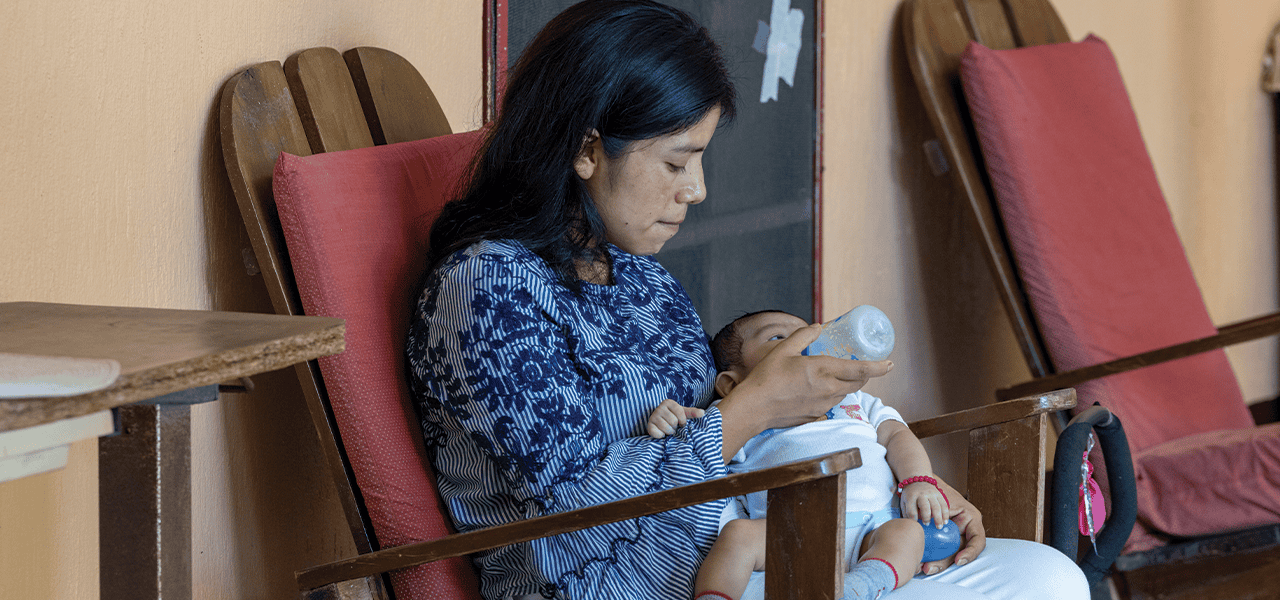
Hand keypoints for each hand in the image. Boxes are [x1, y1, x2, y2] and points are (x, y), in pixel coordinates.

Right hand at [645, 399, 704, 438]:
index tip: (681, 423)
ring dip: (670, 432)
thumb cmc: (674, 416)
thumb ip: (692, 412)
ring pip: (666, 428)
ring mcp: (653, 416)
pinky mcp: (649, 425)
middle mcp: (659, 408)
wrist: (660, 421)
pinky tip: (661, 432)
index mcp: (668, 402)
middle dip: (675, 427)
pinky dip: (661, 435)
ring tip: (669, 429)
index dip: (683, 421)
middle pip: (673, 421)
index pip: (680, 413)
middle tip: (673, 426)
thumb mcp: (683, 413)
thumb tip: (703, 413)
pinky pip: (658, 433)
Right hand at [730, 325, 892, 430]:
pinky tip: (819, 389)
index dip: (878, 367)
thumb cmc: (767, 378)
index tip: (890, 364)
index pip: (860, 370)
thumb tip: (817, 327)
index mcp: (823, 370)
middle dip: (865, 375)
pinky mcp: (816, 415)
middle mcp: (828, 389)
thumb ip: (804, 336)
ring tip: (839, 375)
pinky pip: (831, 403)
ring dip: (847, 384)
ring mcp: (823, 404)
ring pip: (845, 393)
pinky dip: (832, 394)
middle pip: (857, 383)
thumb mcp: (784, 350)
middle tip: (865, 366)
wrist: (755, 408)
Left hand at [899, 479, 947, 527]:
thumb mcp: (904, 502)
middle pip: (925, 507)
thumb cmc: (910, 495)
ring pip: (937, 506)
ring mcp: (931, 494)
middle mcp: (921, 494)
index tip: (916, 526)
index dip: (913, 519)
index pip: (911, 510)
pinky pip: (944, 504)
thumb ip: (906, 513)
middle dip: (927, 518)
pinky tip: (945, 521)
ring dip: (939, 518)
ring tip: (939, 527)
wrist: (917, 481)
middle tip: (927, 525)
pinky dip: (945, 514)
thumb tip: (911, 526)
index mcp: (911, 497)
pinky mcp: (939, 494)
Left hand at [920, 478, 985, 575]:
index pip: (977, 540)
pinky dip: (931, 557)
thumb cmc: (936, 490)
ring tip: (924, 568)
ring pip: (949, 555)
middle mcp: (965, 530)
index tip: (958, 560)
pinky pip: (940, 551)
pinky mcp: (943, 540)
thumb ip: (942, 514)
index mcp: (971, 519)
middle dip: (946, 562)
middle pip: (961, 552)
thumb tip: (935, 526)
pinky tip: (921, 563)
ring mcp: (955, 536)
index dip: (970, 553)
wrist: (925, 486)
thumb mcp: (943, 501)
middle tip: (930, 568)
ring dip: (937, 563)